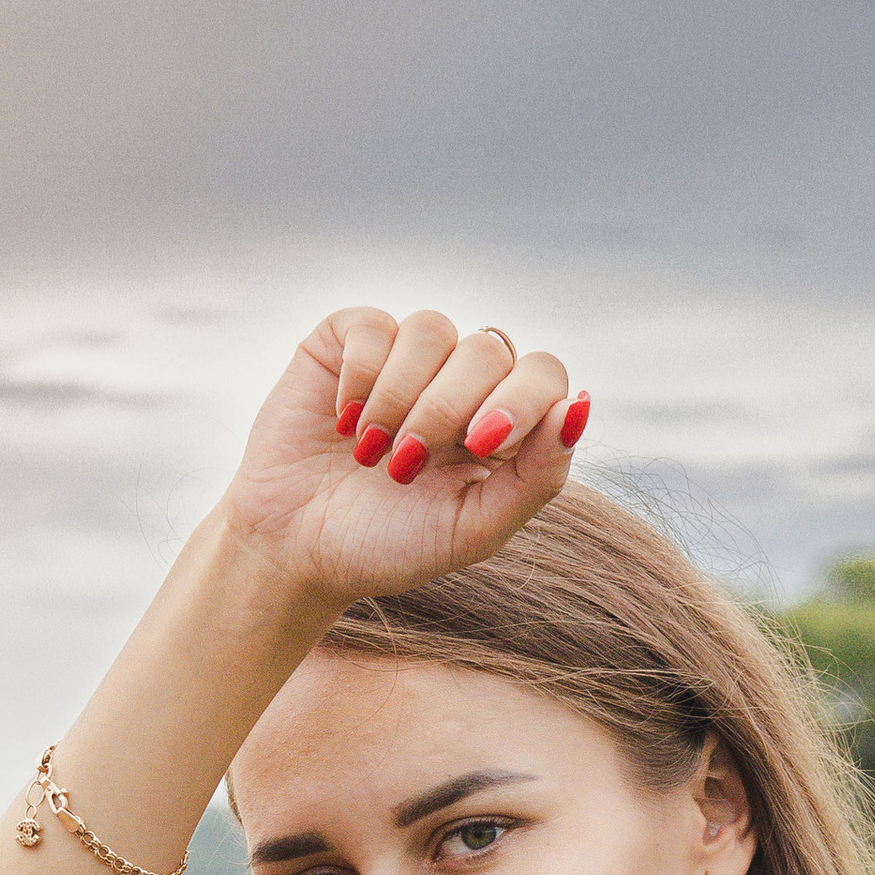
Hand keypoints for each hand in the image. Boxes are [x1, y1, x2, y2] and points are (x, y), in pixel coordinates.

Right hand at [219, 306, 588, 620]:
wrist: (294, 550)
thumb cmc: (387, 546)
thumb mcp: (473, 529)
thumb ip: (537, 476)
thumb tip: (580, 406)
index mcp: (501, 424)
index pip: (542, 374)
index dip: (520, 398)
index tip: (480, 444)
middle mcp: (459, 381)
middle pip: (489, 351)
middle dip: (447, 411)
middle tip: (406, 467)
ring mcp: (405, 356)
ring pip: (433, 330)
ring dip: (401, 398)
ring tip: (370, 454)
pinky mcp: (349, 340)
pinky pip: (374, 325)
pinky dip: (360, 377)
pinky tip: (343, 423)